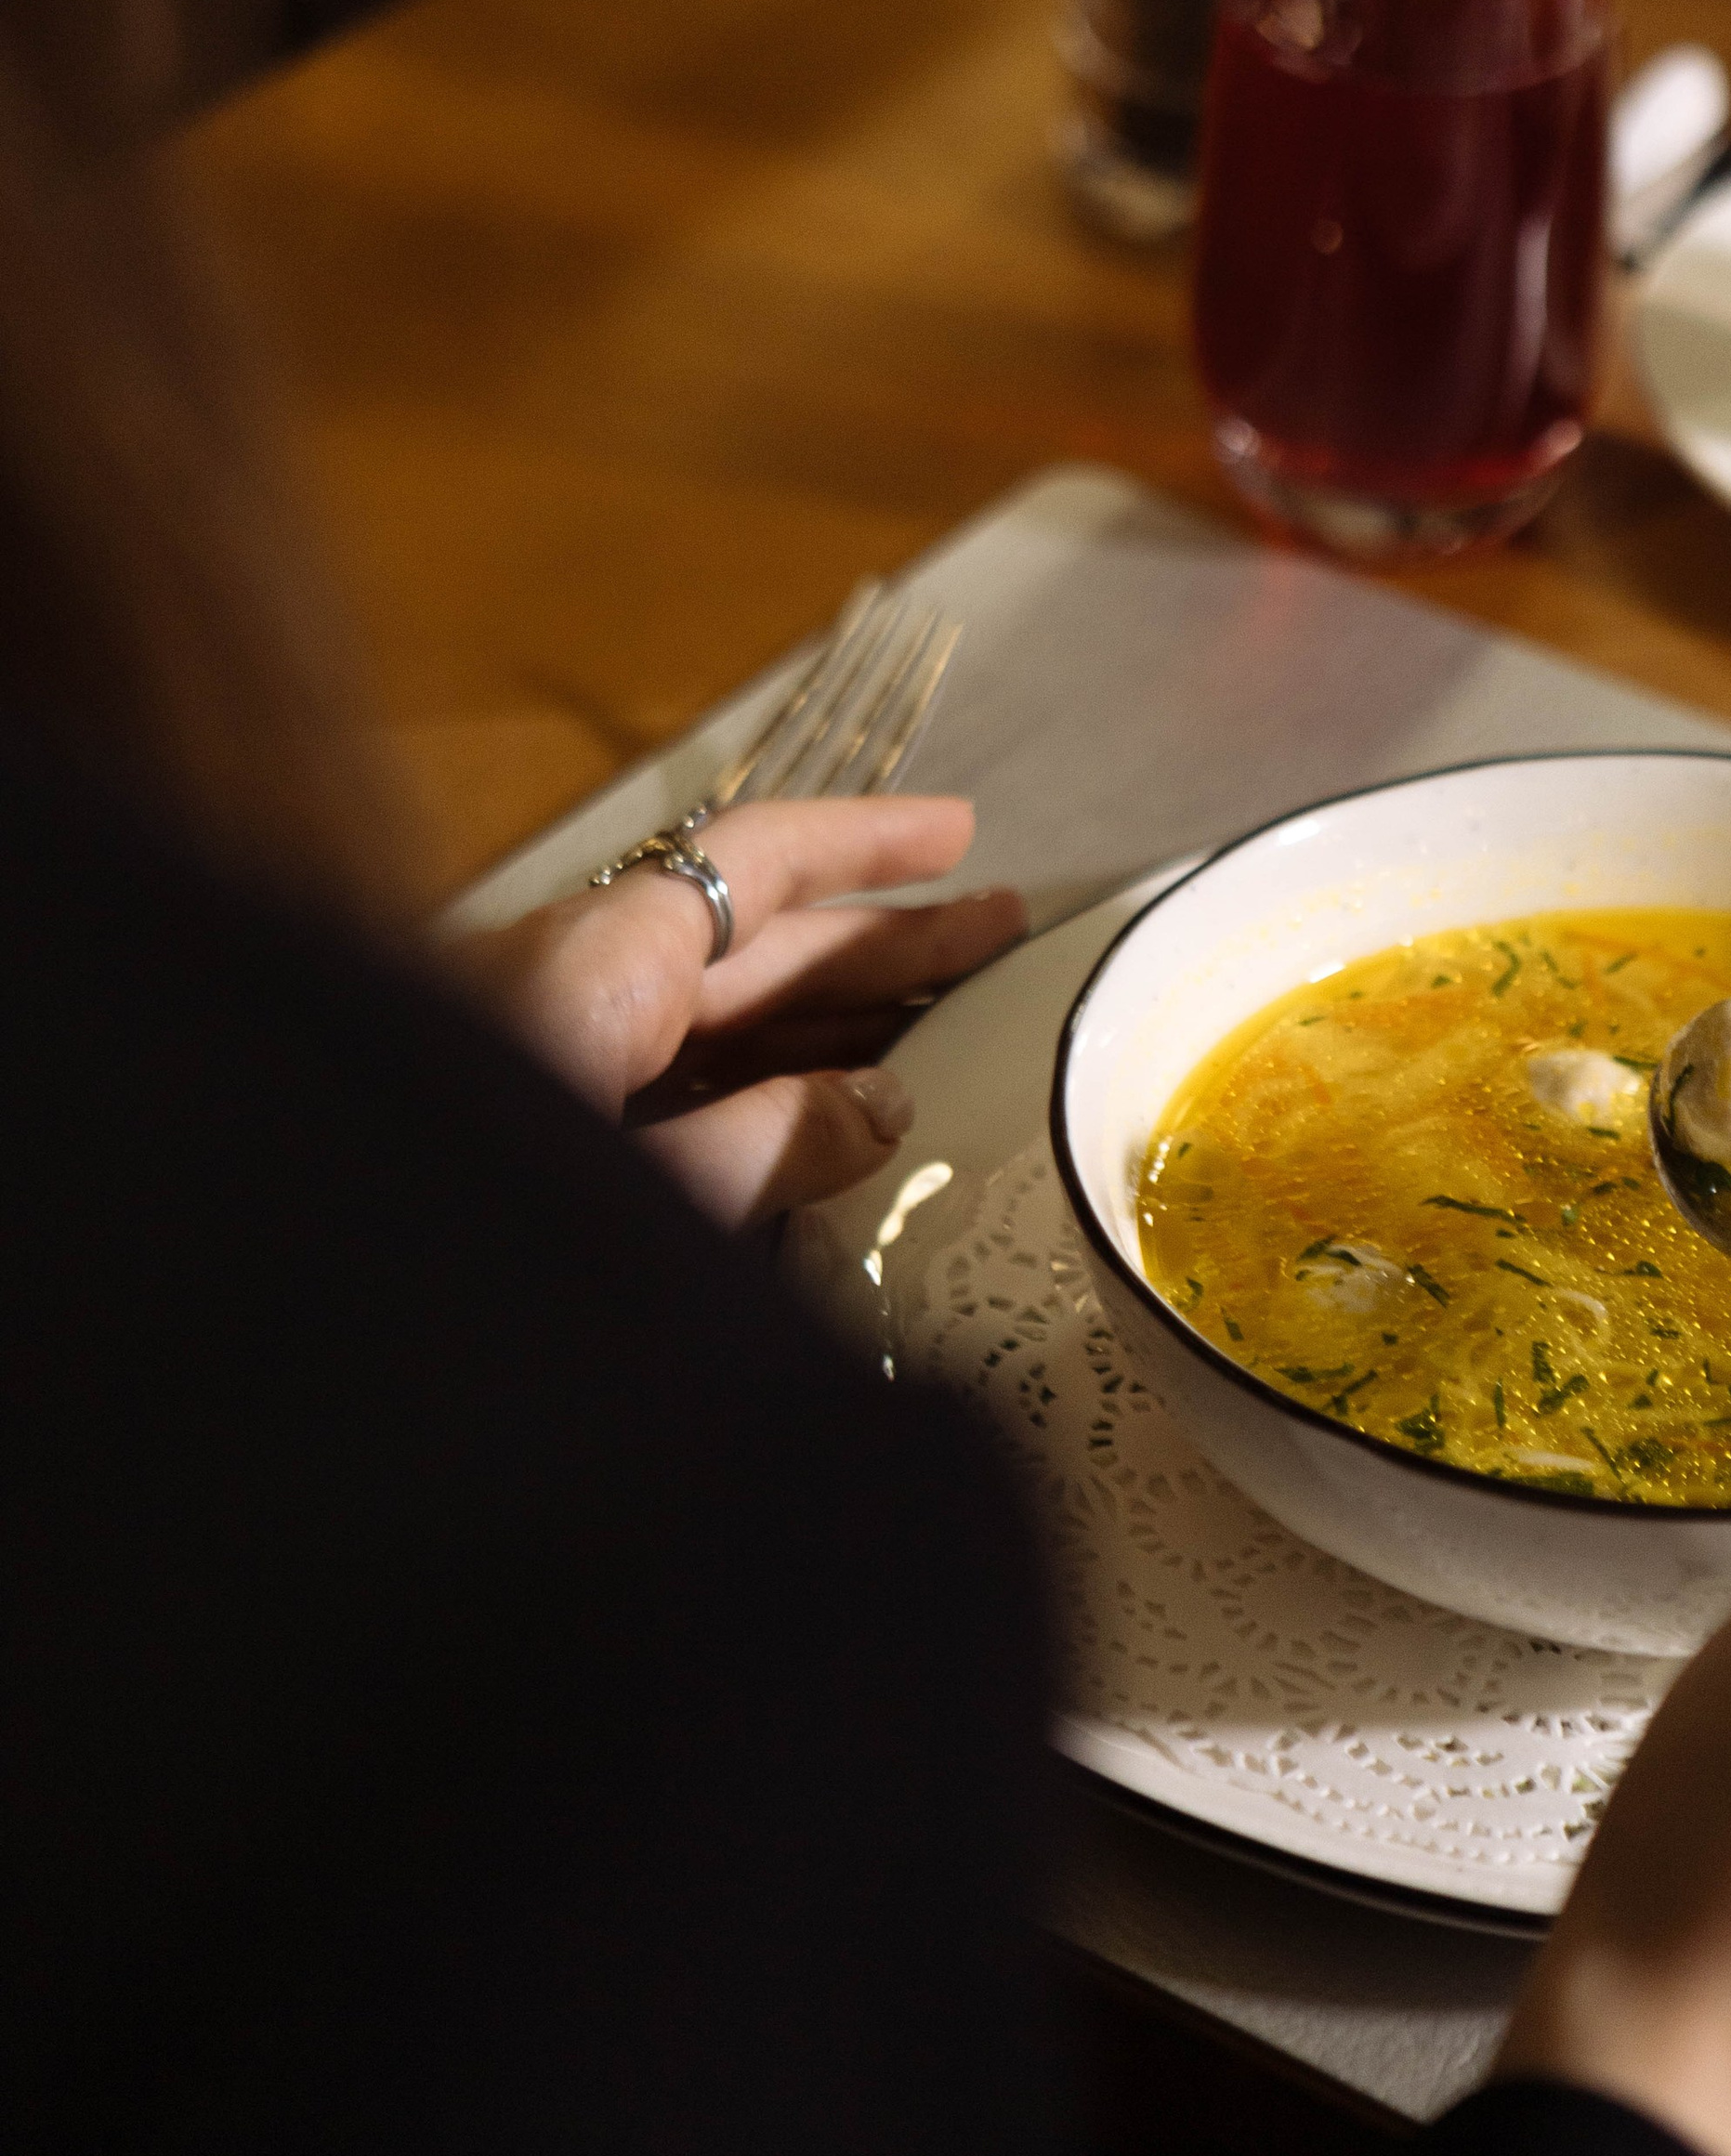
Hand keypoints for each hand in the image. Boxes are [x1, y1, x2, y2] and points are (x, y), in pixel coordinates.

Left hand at [452, 796, 1022, 1224]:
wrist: (304, 1319)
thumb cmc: (478, 1255)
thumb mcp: (665, 1194)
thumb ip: (777, 1141)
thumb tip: (878, 1103)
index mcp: (594, 964)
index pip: (755, 863)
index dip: (865, 844)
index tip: (962, 836)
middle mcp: (565, 988)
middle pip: (746, 942)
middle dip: (877, 940)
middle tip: (1001, 939)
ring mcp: (541, 1061)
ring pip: (709, 1020)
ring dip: (829, 1025)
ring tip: (952, 1031)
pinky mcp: (526, 1136)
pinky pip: (666, 1088)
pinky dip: (757, 1095)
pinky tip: (835, 1131)